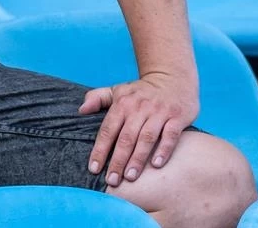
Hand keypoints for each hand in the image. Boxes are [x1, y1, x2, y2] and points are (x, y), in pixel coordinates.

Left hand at [79, 71, 198, 186]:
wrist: (173, 77)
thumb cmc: (141, 91)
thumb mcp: (118, 90)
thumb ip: (98, 98)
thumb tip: (81, 110)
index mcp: (123, 103)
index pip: (108, 129)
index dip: (100, 150)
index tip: (94, 169)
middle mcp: (140, 107)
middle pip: (126, 137)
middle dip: (118, 160)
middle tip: (111, 180)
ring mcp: (159, 112)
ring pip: (146, 138)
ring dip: (138, 159)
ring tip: (130, 177)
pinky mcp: (177, 116)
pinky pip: (170, 135)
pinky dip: (164, 150)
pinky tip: (156, 165)